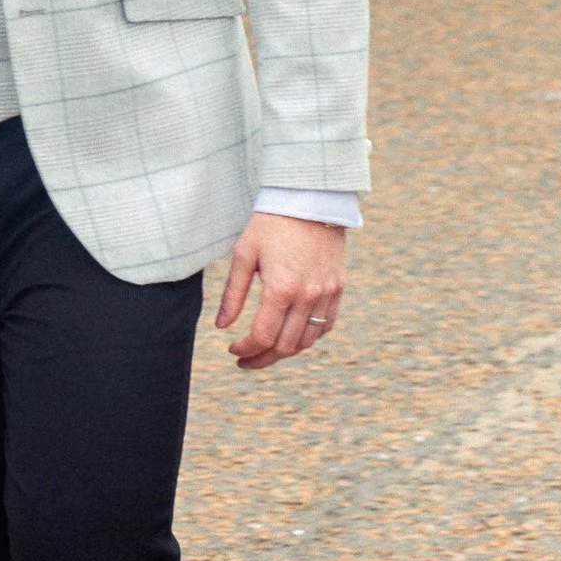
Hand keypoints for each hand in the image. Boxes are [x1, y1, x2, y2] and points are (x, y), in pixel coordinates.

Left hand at [216, 213, 345, 369]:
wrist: (310, 201)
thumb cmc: (271, 225)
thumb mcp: (244, 255)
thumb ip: (233, 295)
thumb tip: (222, 326)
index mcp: (281, 289)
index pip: (262, 337)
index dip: (245, 349)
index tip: (232, 349)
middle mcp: (307, 296)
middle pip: (285, 347)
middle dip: (262, 359)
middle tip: (245, 360)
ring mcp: (327, 294)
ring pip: (307, 341)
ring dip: (285, 352)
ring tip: (266, 351)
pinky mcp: (338, 289)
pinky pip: (326, 326)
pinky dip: (308, 338)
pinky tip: (292, 336)